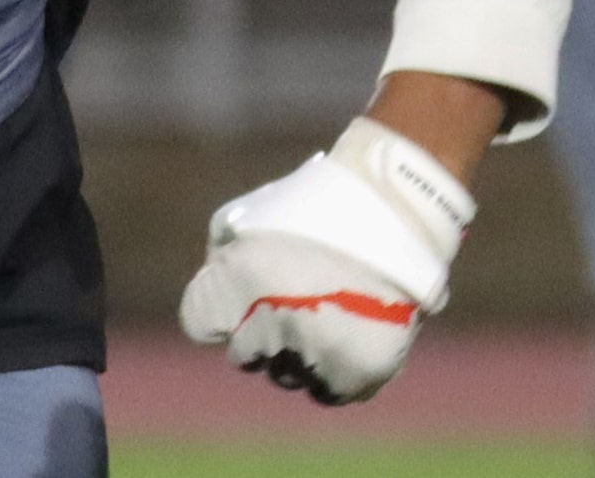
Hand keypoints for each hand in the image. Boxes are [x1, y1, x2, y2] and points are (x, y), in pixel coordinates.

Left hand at [180, 118, 471, 404]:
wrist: (396, 204)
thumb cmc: (313, 205)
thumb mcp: (248, 217)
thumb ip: (219, 262)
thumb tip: (214, 311)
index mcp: (234, 279)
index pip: (199, 323)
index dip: (220, 308)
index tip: (242, 295)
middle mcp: (267, 323)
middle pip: (243, 355)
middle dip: (259, 331)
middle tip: (293, 299)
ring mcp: (314, 352)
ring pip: (287, 376)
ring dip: (297, 353)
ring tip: (324, 312)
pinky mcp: (358, 371)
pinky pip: (330, 390)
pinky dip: (334, 371)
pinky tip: (344, 335)